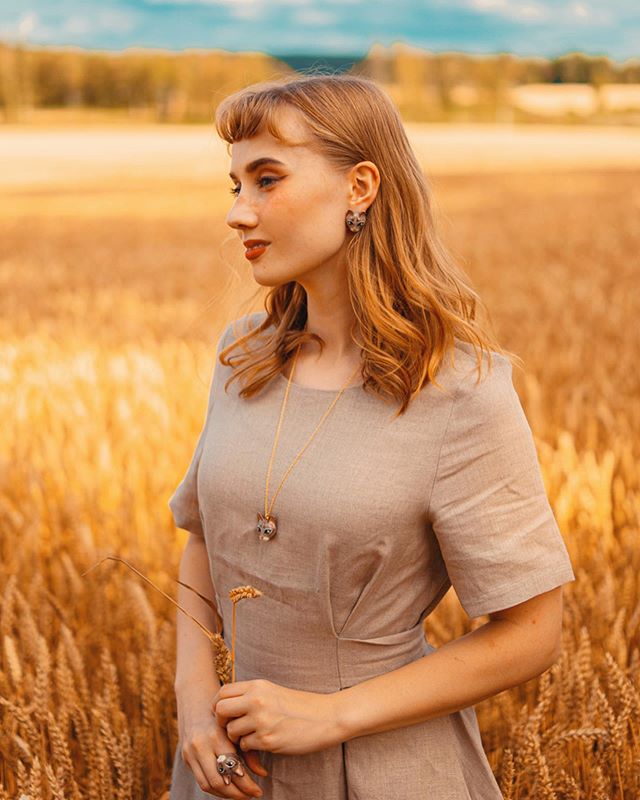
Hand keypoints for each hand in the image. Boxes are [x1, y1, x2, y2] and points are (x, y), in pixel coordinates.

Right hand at [178, 694, 267, 797]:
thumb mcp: (237, 727)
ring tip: (242, 795)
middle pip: (218, 781)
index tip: (258, 790)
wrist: (196, 700)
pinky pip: (201, 781)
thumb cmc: (224, 714)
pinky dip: (215, 789)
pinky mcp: (185, 758)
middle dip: (237, 794)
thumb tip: (262, 774)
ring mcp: (190, 753)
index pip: (232, 769)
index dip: (246, 784)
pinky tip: (229, 789)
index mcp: (216, 735)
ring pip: (208, 785)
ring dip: (226, 794)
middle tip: (252, 795)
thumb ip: (250, 751)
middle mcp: (200, 745)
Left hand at [212, 679, 342, 756]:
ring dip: (237, 737)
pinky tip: (263, 743)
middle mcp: (256, 700)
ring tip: (251, 736)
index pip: (222, 692)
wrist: (326, 717)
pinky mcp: (268, 739)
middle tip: (232, 727)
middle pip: (220, 710)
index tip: (223, 714)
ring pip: (231, 731)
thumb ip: (251, 696)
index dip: (217, 705)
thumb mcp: (273, 692)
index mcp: (258, 686)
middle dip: (221, 722)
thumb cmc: (299, 706)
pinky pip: (245, 746)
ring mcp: (261, 720)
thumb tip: (227, 706)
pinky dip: (250, 747)